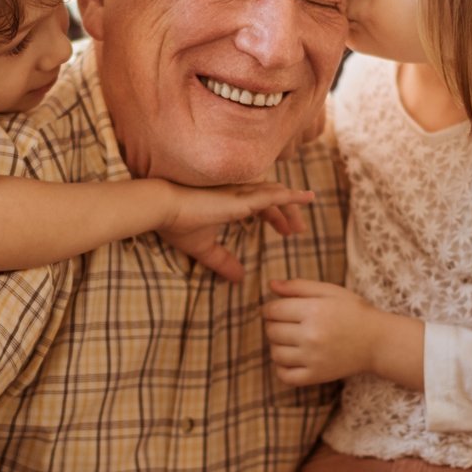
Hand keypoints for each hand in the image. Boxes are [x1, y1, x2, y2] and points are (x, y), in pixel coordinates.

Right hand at [158, 183, 315, 282]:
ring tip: (301, 227)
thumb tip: (239, 278)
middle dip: (287, 214)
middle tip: (297, 232)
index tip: (285, 233)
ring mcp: (242, 193)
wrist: (164, 208)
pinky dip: (292, 196)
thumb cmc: (178, 224)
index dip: (275, 217)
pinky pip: (274, 195)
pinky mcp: (242, 198)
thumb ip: (222, 261)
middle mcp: (239, 193)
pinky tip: (308, 198)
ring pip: (277, 195)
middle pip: (273, 197)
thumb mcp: (204, 248)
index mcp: (230, 201)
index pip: (261, 204)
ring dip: (292, 209)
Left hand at [262, 279, 389, 386]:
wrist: (378, 342)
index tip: (277, 310)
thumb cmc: (354, 312)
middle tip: (287, 323)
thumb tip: (271, 284)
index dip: (270, 308)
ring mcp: (313, 358)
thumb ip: (299, 286)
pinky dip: (282, 367)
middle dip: (273, 325)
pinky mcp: (316, 376)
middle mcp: (311, 335)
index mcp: (314, 311)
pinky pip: (284, 375)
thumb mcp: (330, 291)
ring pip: (275, 353)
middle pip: (271, 331)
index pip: (273, 310)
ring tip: (290, 340)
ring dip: (277, 345)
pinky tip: (292, 358)